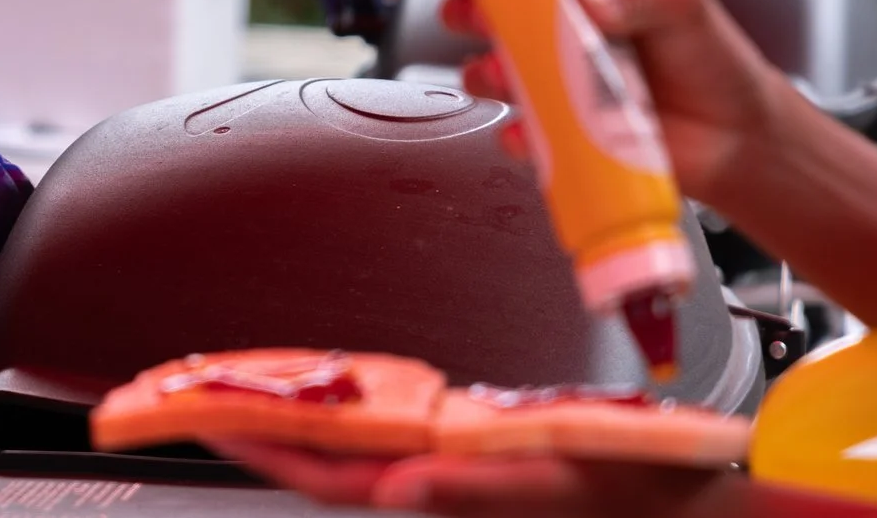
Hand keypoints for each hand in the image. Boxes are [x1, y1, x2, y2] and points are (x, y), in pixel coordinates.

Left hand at [217, 438, 734, 516]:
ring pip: (344, 446)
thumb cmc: (629, 477)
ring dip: (289, 420)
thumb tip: (396, 489)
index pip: (320, 472)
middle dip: (252, 429)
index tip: (196, 415)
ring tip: (235, 386)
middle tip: (189, 392)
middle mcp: (430, 476)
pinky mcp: (464, 448)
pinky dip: (341, 411)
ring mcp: (442, 464)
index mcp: (439, 484)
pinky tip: (324, 393)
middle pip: (318, 457)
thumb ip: (469, 489)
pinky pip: (381, 432)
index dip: (255, 445)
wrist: (687, 481)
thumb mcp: (549, 478)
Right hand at [444, 0, 781, 207]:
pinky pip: (524, 139)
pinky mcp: (564, 139)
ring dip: (486, 74)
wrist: (742, 136)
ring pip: (496, 77)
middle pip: (491, 21)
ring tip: (505, 74)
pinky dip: (517, 139)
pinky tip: (529, 134)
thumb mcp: (687, 9)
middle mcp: (560, 42)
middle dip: (468, 15)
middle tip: (476, 16)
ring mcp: (558, 90)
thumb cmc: (715, 63)